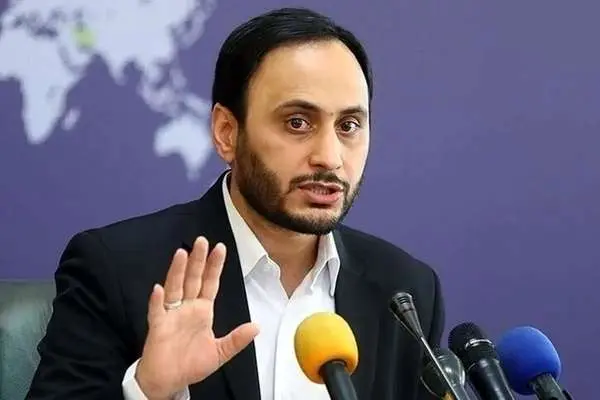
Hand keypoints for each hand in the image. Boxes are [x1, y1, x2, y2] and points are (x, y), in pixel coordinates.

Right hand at [135, 237, 259, 398]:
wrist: (169, 381)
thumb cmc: (191, 364)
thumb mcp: (219, 352)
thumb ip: (237, 340)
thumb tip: (257, 327)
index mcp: (202, 311)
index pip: (210, 283)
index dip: (215, 266)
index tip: (220, 247)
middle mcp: (186, 308)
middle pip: (192, 279)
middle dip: (198, 260)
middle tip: (202, 240)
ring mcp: (171, 315)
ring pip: (174, 288)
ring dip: (177, 271)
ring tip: (181, 253)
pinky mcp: (157, 326)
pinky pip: (156, 311)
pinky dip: (157, 300)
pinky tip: (159, 288)